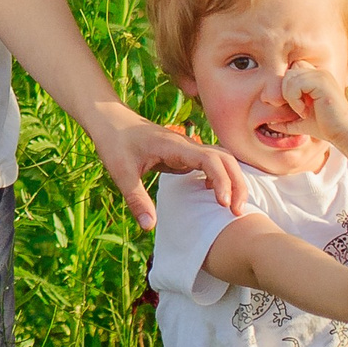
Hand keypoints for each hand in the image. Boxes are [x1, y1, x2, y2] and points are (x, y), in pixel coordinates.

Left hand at [97, 116, 247, 230]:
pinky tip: (216, 195)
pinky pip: (211, 163)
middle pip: (225, 158)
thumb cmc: (114, 142)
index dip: (222, 180)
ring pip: (222, 159)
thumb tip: (148, 227)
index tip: (223, 203)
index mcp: (174, 146)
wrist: (110, 119)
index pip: (210, 159)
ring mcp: (187, 148)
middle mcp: (186, 145)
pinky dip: (221, 177)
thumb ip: (136, 198)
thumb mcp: (121, 172)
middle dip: (237, 183)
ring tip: (233, 207)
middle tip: (237, 212)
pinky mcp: (184, 154)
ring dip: (232, 180)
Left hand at [276, 63, 347, 143]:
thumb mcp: (300, 122)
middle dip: (285, 92)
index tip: (292, 106)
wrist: (342, 134)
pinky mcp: (323, 82)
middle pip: (288, 73)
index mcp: (316, 77)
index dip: (286, 87)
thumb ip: (286, 120)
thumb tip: (270, 123)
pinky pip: (297, 83)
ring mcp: (322, 76)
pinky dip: (294, 99)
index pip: (291, 71)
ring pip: (290, 77)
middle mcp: (319, 73)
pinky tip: (304, 111)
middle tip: (295, 110)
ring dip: (290, 97)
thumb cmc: (324, 127)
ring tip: (301, 111)